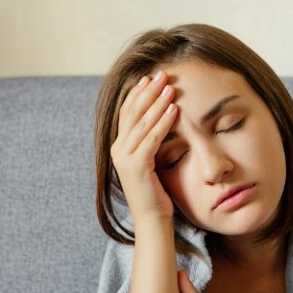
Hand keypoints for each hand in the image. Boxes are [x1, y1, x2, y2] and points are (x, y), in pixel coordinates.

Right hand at [110, 70, 177, 220]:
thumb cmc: (156, 192)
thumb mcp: (151, 162)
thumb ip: (150, 143)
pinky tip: (174, 109)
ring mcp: (125, 158)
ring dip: (157, 102)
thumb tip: (161, 122)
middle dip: (148, 91)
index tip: (150, 78)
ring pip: (142, 122)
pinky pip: (152, 137)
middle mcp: (118, 150)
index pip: (127, 113)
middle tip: (162, 74)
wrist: (152, 219)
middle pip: (132, 112)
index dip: (138, 94)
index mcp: (119, 147)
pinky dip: (163, 121)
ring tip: (170, 86)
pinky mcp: (137, 165)